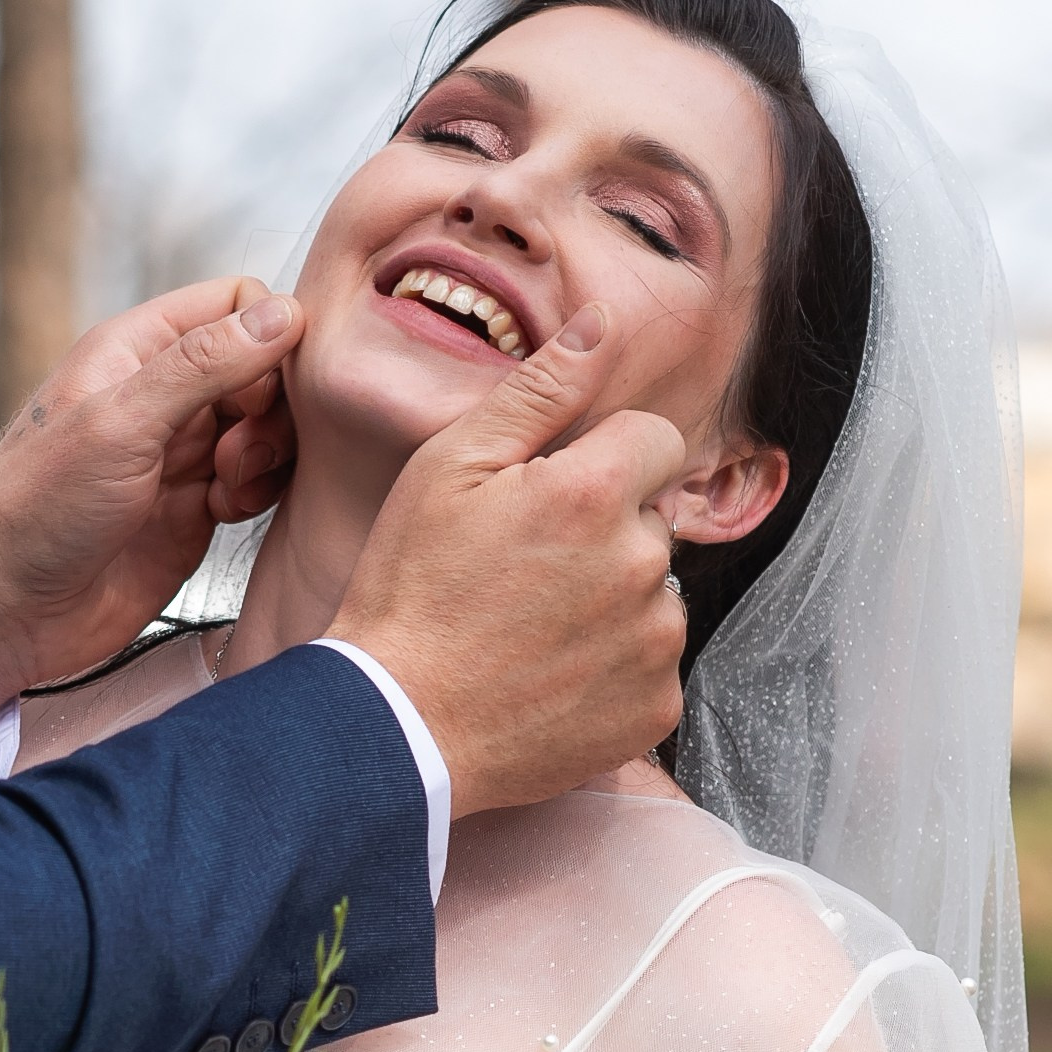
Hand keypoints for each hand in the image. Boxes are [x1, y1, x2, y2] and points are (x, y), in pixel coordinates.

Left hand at [0, 278, 304, 721]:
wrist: (5, 612)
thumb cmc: (35, 510)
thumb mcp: (120, 423)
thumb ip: (204, 365)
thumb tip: (283, 315)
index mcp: (136, 349)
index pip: (236, 303)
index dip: (266, 339)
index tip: (255, 392)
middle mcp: (164, 394)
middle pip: (263, 367)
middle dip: (270, 407)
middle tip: (235, 454)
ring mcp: (183, 452)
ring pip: (267, 425)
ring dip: (266, 454)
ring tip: (227, 489)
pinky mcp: (196, 507)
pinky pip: (258, 480)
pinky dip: (258, 493)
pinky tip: (224, 514)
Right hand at [331, 303, 688, 816]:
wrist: (396, 727)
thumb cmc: (409, 594)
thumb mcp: (449, 467)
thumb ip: (539, 389)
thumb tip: (603, 324)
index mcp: (594, 494)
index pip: (655, 439)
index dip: (603, 458)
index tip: (551, 495)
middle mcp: (641, 565)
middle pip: (652, 519)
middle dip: (604, 531)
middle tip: (522, 570)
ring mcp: (654, 643)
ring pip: (654, 593)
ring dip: (610, 600)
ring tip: (530, 626)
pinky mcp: (654, 708)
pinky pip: (651, 665)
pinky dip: (612, 667)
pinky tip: (548, 672)